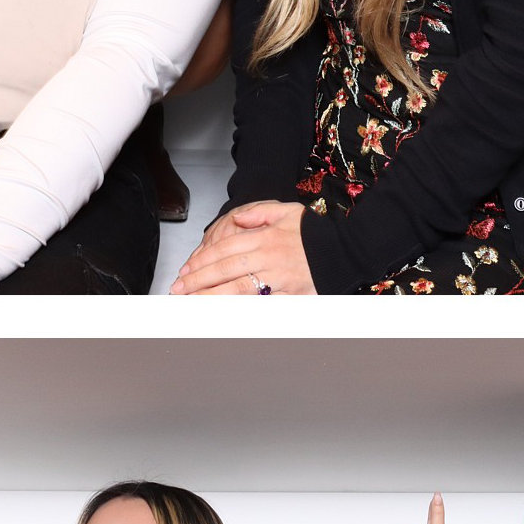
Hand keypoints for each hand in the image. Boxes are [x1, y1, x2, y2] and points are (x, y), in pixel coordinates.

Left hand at [171, 201, 314, 299]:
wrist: (345, 250)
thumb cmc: (315, 233)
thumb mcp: (286, 211)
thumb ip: (259, 213)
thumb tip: (239, 220)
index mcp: (265, 237)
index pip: (223, 248)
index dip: (201, 260)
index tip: (186, 270)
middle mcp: (268, 257)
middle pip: (225, 269)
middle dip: (198, 281)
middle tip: (179, 289)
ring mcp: (277, 278)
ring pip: (236, 289)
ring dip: (210, 296)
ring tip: (191, 302)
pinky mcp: (287, 295)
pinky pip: (258, 303)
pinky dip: (238, 308)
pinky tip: (222, 311)